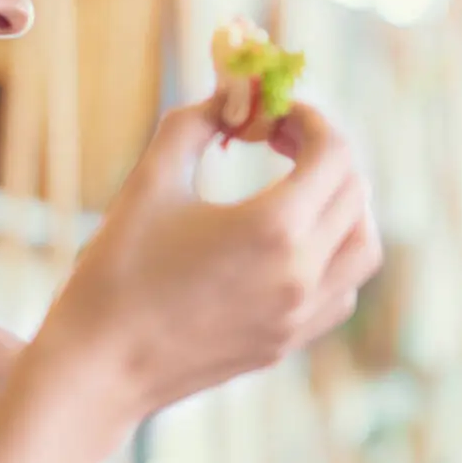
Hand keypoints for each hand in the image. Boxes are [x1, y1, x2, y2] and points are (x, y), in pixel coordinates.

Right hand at [37, 97, 380, 417]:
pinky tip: (290, 242)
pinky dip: (334, 255)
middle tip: (280, 138)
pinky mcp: (288, 342)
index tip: (276, 112)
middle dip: (324, 153)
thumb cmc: (115, 270)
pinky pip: (342, 290)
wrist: (99, 368)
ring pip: (362, 247)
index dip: (311, 119)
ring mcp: (301, 316)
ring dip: (344, 206)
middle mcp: (302, 274)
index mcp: (274, 228)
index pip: (333, 153)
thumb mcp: (150, 182)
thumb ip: (193, 125)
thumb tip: (228, 94)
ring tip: (297, 187)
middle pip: (353, 193)